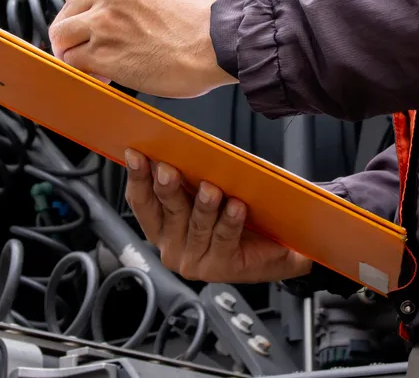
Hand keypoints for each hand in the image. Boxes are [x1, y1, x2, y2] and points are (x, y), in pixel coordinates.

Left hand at [48, 0, 236, 97]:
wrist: (214, 43)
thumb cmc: (196, 20)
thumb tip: (105, 5)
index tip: (76, 9)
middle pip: (66, 9)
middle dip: (74, 30)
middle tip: (89, 44)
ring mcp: (103, 20)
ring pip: (62, 36)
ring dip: (73, 51)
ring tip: (92, 61)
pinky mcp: (102, 52)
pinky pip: (73, 62)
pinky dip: (83, 71)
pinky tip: (102, 74)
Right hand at [122, 149, 311, 282]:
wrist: (282, 246)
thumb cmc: (238, 215)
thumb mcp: (209, 194)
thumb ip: (190, 179)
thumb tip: (180, 149)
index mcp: (162, 227)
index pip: (141, 202)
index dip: (137, 177)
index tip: (136, 154)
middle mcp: (172, 247)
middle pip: (167, 211)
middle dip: (166, 188)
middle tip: (168, 170)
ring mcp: (194, 261)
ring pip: (197, 225)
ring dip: (204, 205)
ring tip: (211, 188)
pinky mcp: (220, 269)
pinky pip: (224, 238)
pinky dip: (230, 221)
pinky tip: (237, 207)